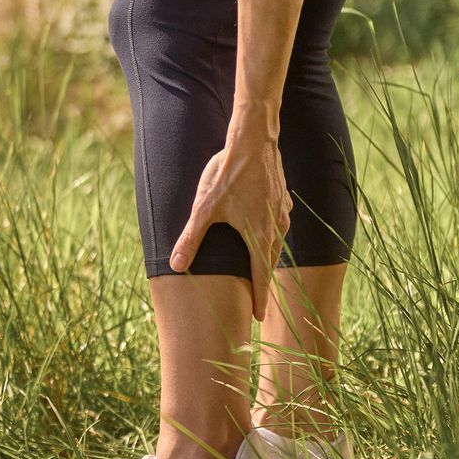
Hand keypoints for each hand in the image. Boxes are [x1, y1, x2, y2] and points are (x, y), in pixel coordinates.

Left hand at [170, 129, 291, 321]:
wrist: (254, 141)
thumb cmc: (228, 174)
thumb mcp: (204, 208)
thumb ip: (191, 238)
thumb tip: (175, 266)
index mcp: (259, 236)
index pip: (260, 277)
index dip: (258, 298)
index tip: (256, 317)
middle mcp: (276, 228)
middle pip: (270, 262)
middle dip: (263, 281)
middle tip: (257, 299)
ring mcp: (283, 213)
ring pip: (276, 243)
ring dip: (267, 256)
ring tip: (259, 268)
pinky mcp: (283, 200)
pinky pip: (279, 224)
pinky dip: (271, 234)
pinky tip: (263, 230)